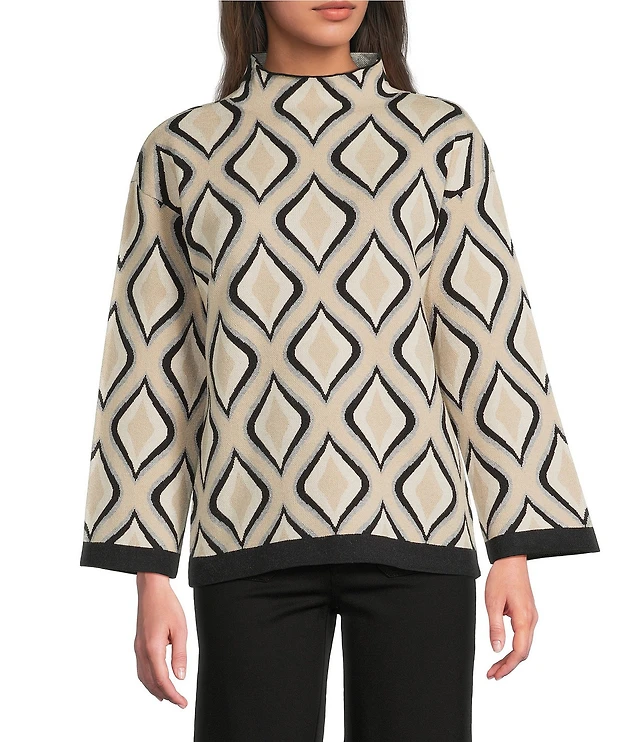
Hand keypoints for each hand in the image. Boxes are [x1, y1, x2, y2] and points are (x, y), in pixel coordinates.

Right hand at [134, 572, 187, 707]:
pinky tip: (156, 680)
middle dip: (165, 695)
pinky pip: (141, 668)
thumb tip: (181, 677)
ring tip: (168, 696)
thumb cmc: (167, 605)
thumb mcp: (180, 629)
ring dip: (155, 689)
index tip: (182, 702)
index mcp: (153, 648)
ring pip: (143, 677)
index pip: (162, 680)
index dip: (173, 694)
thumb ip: (180, 655)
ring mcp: (138, 647)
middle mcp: (142, 650)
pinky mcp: (138, 643)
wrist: (151, 589)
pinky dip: (148, 679)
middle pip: (151, 682)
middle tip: (179, 702)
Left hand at [485, 555, 537, 679]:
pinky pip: (523, 636)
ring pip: (524, 645)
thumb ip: (495, 627)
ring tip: (495, 666)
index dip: (507, 666)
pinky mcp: (527, 612)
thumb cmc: (502, 577)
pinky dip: (514, 646)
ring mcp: (531, 616)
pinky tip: (503, 649)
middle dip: (508, 665)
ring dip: (511, 657)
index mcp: (524, 619)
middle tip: (492, 674)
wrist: (512, 558)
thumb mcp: (493, 602)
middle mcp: (532, 620)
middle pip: (523, 652)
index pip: (519, 652)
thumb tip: (497, 650)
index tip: (495, 675)